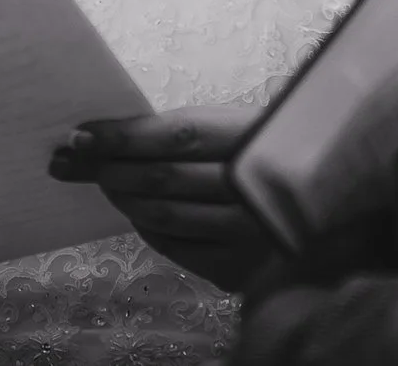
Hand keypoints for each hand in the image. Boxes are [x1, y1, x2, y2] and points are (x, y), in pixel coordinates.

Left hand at [46, 105, 270, 291]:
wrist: (328, 205)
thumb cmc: (270, 154)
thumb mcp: (243, 127)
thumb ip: (190, 133)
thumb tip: (111, 133)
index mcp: (257, 138)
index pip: (177, 136)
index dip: (124, 136)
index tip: (80, 134)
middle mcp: (255, 189)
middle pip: (163, 178)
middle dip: (107, 167)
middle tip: (69, 159)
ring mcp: (249, 235)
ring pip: (164, 216)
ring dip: (122, 197)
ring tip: (101, 180)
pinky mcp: (240, 269)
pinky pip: (177, 248)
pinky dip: (148, 228)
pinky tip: (136, 212)